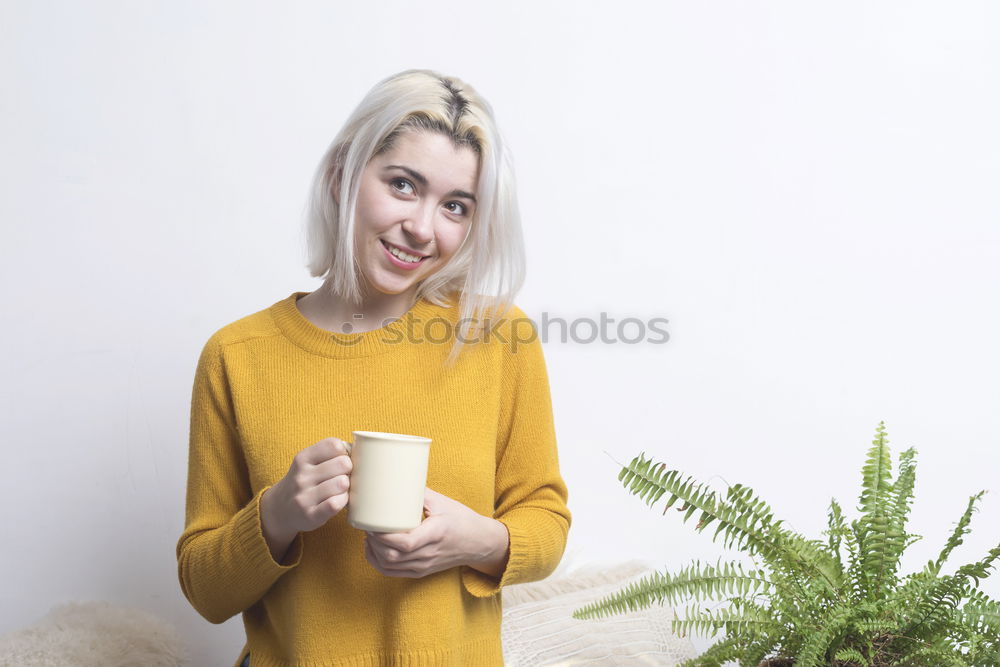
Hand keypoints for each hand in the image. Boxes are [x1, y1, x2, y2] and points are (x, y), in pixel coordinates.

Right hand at [260, 437, 352, 560]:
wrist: (280, 509)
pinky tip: (340, 500)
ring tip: (342, 489)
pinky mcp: (310, 515)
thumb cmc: (306, 481)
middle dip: (349, 470)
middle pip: (343, 463)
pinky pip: (336, 504)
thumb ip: (331, 453)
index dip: (345, 452)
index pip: (335, 445)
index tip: (342, 460)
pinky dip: (343, 501)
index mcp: (303, 458)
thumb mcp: (309, 462)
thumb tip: (363, 449)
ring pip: (342, 483)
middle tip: (345, 476)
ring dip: (348, 487)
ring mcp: (304, 496)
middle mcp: (301, 476)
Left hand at [364, 488, 509, 578]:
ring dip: (373, 552)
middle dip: (373, 542)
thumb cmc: (461, 519)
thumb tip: (395, 477)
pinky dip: (378, 563)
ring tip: (368, 536)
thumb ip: (418, 492)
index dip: (383, 536)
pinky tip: (373, 550)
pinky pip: (394, 572)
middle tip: (366, 525)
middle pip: (392, 556)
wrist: (479, 542)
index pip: (405, 543)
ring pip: (390, 566)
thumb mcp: (442, 502)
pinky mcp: (421, 571)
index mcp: (436, 533)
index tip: (372, 523)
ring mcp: (425, 565)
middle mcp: (429, 553)